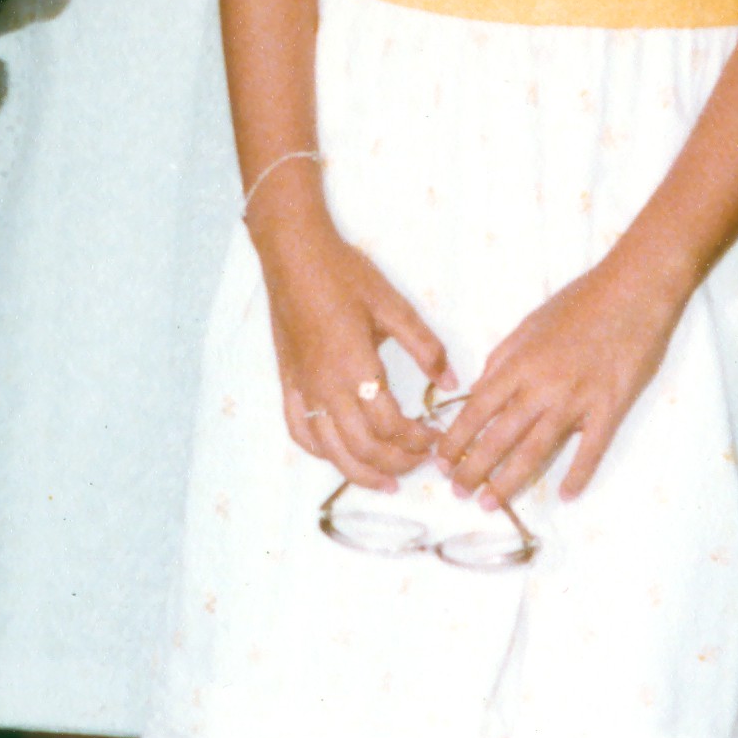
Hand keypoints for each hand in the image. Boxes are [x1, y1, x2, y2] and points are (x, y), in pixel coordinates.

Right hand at [257, 205, 450, 487]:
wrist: (294, 256)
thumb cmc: (345, 275)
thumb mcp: (394, 305)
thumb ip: (425, 347)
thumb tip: (450, 382)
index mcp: (355, 367)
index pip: (389, 425)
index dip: (416, 440)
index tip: (435, 438)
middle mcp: (326, 387)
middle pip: (362, 447)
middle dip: (396, 462)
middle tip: (420, 462)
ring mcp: (303, 389)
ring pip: (330, 451)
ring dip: (361, 472)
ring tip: (387, 481)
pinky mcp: (288, 384)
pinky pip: (300, 432)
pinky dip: (321, 453)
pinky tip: (339, 456)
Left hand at [430, 256, 686, 508]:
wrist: (634, 289)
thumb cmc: (580, 302)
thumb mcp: (530, 324)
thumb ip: (503, 359)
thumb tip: (480, 390)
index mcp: (519, 363)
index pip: (476, 409)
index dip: (456, 438)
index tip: (441, 460)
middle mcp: (542, 386)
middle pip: (499, 437)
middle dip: (473, 468)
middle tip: (458, 491)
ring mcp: (577, 400)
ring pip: (535, 450)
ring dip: (509, 480)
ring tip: (491, 503)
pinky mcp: (610, 408)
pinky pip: (591, 449)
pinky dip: (578, 475)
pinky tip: (566, 495)